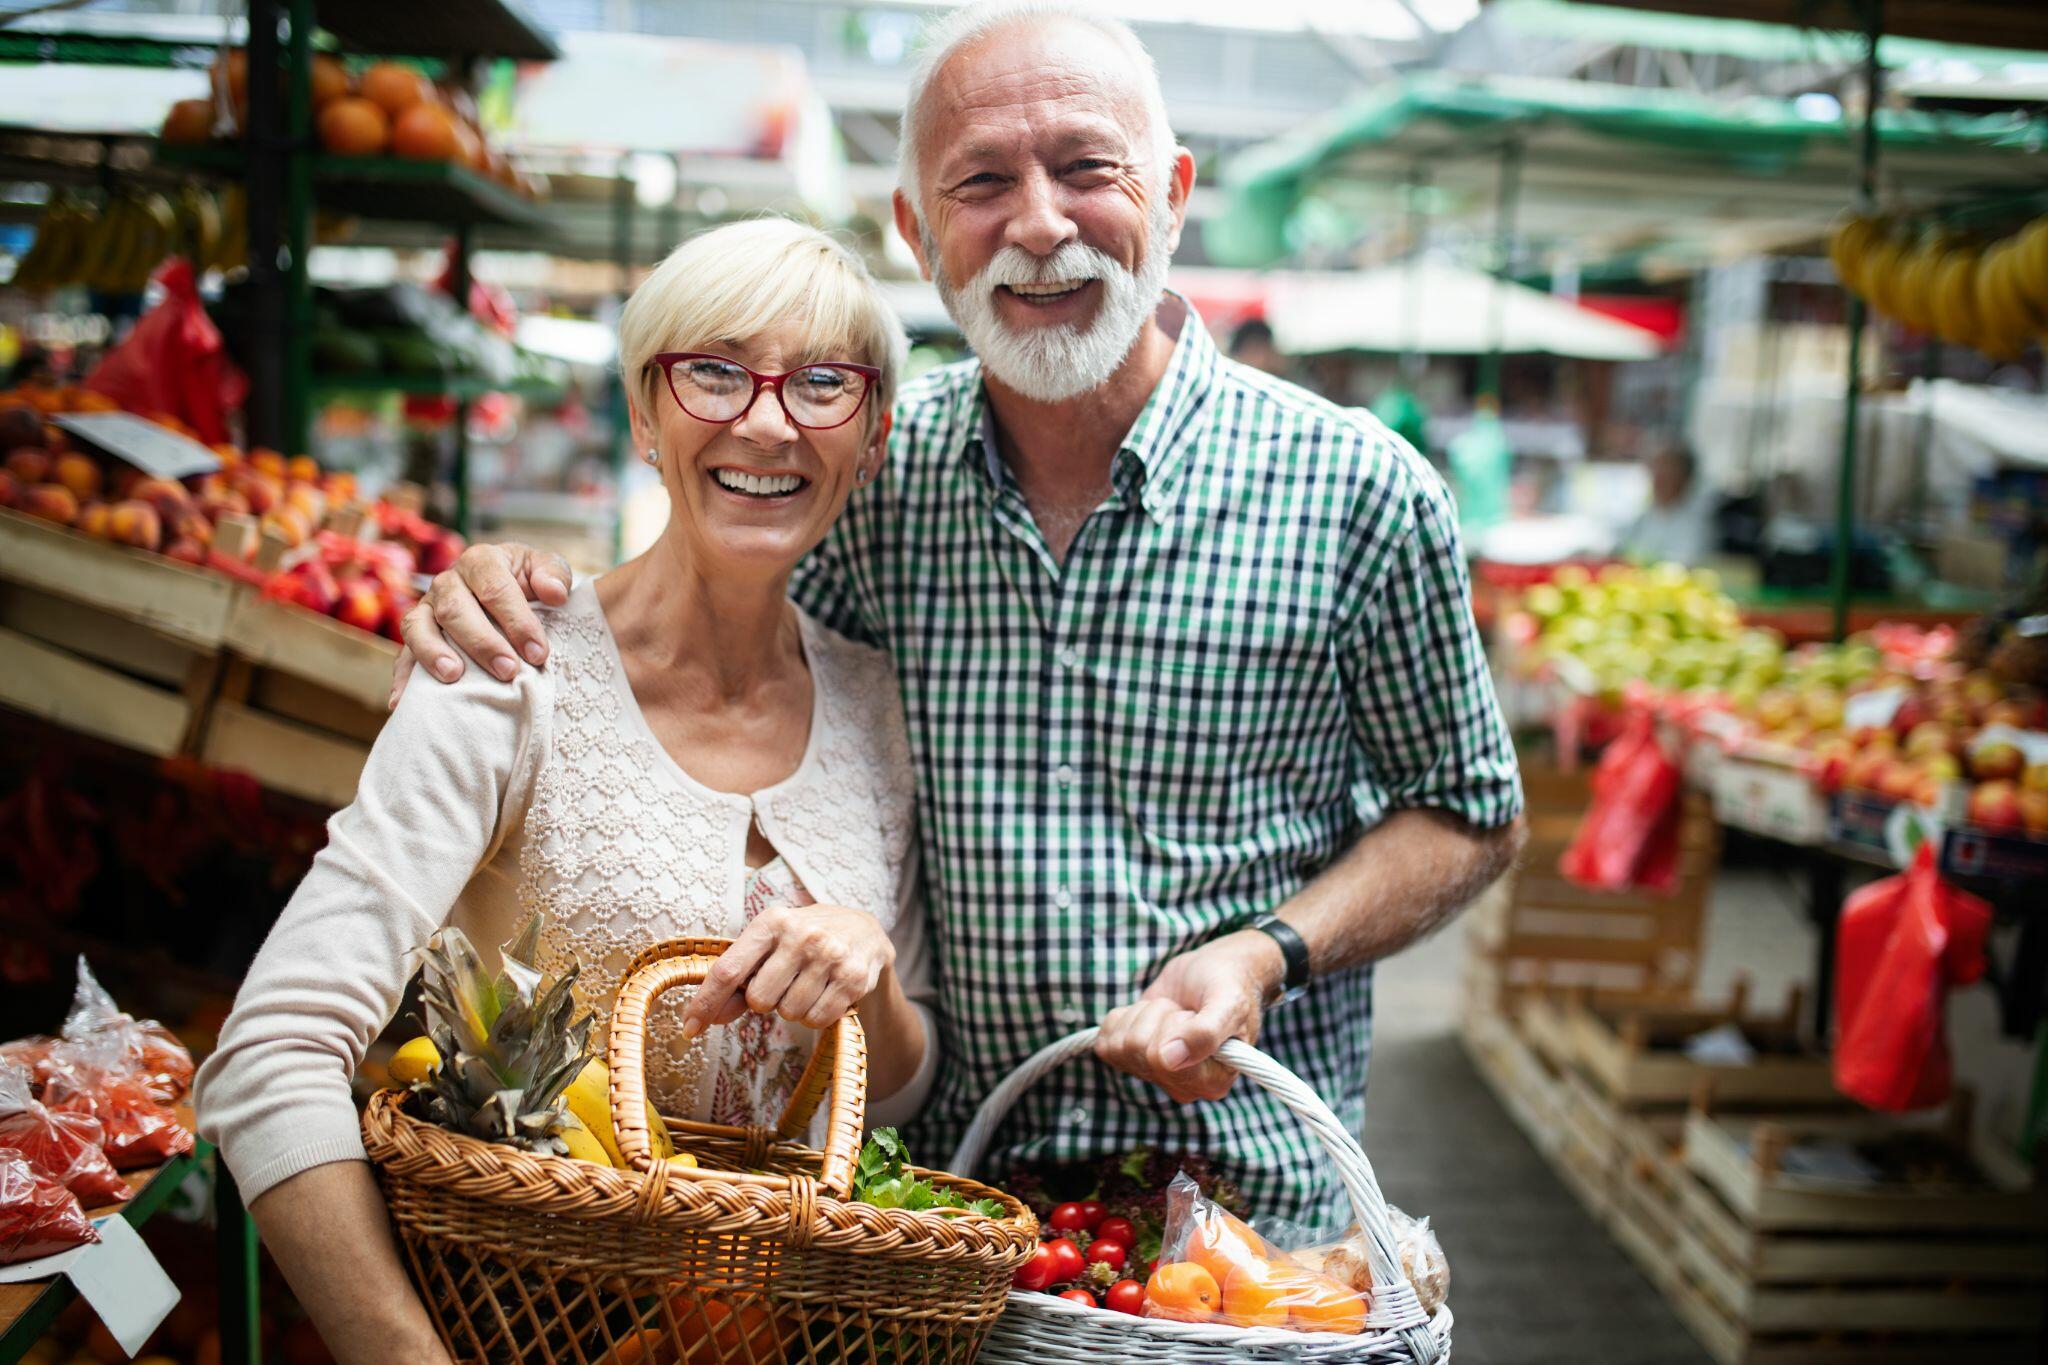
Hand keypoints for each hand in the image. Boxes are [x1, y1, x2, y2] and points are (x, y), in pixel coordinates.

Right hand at [389, 542, 571, 708]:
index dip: (517, 620)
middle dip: (482, 642)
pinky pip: (403, 653)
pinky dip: (403, 677)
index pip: (494, 587)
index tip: (538, 653)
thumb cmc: (530, 583)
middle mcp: (448, 581)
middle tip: (508, 671)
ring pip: (418, 625)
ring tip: (453, 676)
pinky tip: (404, 700)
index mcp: (481, 561)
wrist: (509, 590)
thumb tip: (554, 593)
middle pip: (455, 608)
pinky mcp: (417, 635)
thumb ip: (554, 575)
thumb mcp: (547, 570)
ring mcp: (427, 608)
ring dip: (433, 652)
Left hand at [680, 904, 894, 1036]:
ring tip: (807, 985)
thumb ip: (739, 978)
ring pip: (789, 1013)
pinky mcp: (853, 978)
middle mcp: (802, 935)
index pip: (728, 970)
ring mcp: (830, 956)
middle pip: (759, 1000)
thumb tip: (706, 1017)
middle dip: (765, 1001)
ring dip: (793, 1009)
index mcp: (772, 921)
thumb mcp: (769, 945)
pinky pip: (817, 1020)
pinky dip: (816, 1016)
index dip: (705, 1002)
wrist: (863, 930)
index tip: (689, 1028)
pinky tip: (825, 994)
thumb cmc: (803, 939)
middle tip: (783, 983)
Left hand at [1094, 930, 1285, 1102]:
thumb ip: (1207, 1032)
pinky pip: (1105, 1039)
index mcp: (1213, 1082)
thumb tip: (1169, 1060)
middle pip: (1137, 1048)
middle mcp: (1183, 1086)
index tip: (1195, 1015)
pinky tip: (1151, 1014)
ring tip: (1172, 1011)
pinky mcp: (1132, 1059)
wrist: (1214, 972)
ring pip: (1119, 1042)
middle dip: (1159, 1014)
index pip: (1163, 1062)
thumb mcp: (1229, 1002)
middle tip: (1184, 1010)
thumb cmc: (1229, 986)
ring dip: (1145, 1013)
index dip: (1174, 1027)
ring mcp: (1155, 1075)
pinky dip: (1125, 1015)